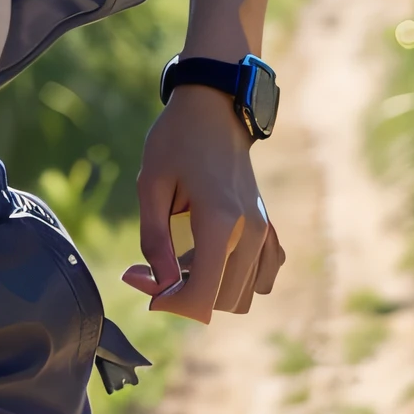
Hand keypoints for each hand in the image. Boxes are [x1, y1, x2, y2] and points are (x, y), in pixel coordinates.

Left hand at [123, 85, 283, 320]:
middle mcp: (252, 232)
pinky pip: (263, 276)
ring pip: (243, 295)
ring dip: (209, 289)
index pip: (204, 295)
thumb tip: (159, 285)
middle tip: (149, 268)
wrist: (214, 110)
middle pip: (223, 301)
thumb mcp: (151, 185)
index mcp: (221, 222)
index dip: (172, 303)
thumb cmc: (176, 141)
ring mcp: (266, 232)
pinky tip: (210, 257)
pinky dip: (236, 280)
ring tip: (179, 258)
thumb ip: (154, 239)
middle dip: (184, 296)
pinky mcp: (270, 228)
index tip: (144, 285)